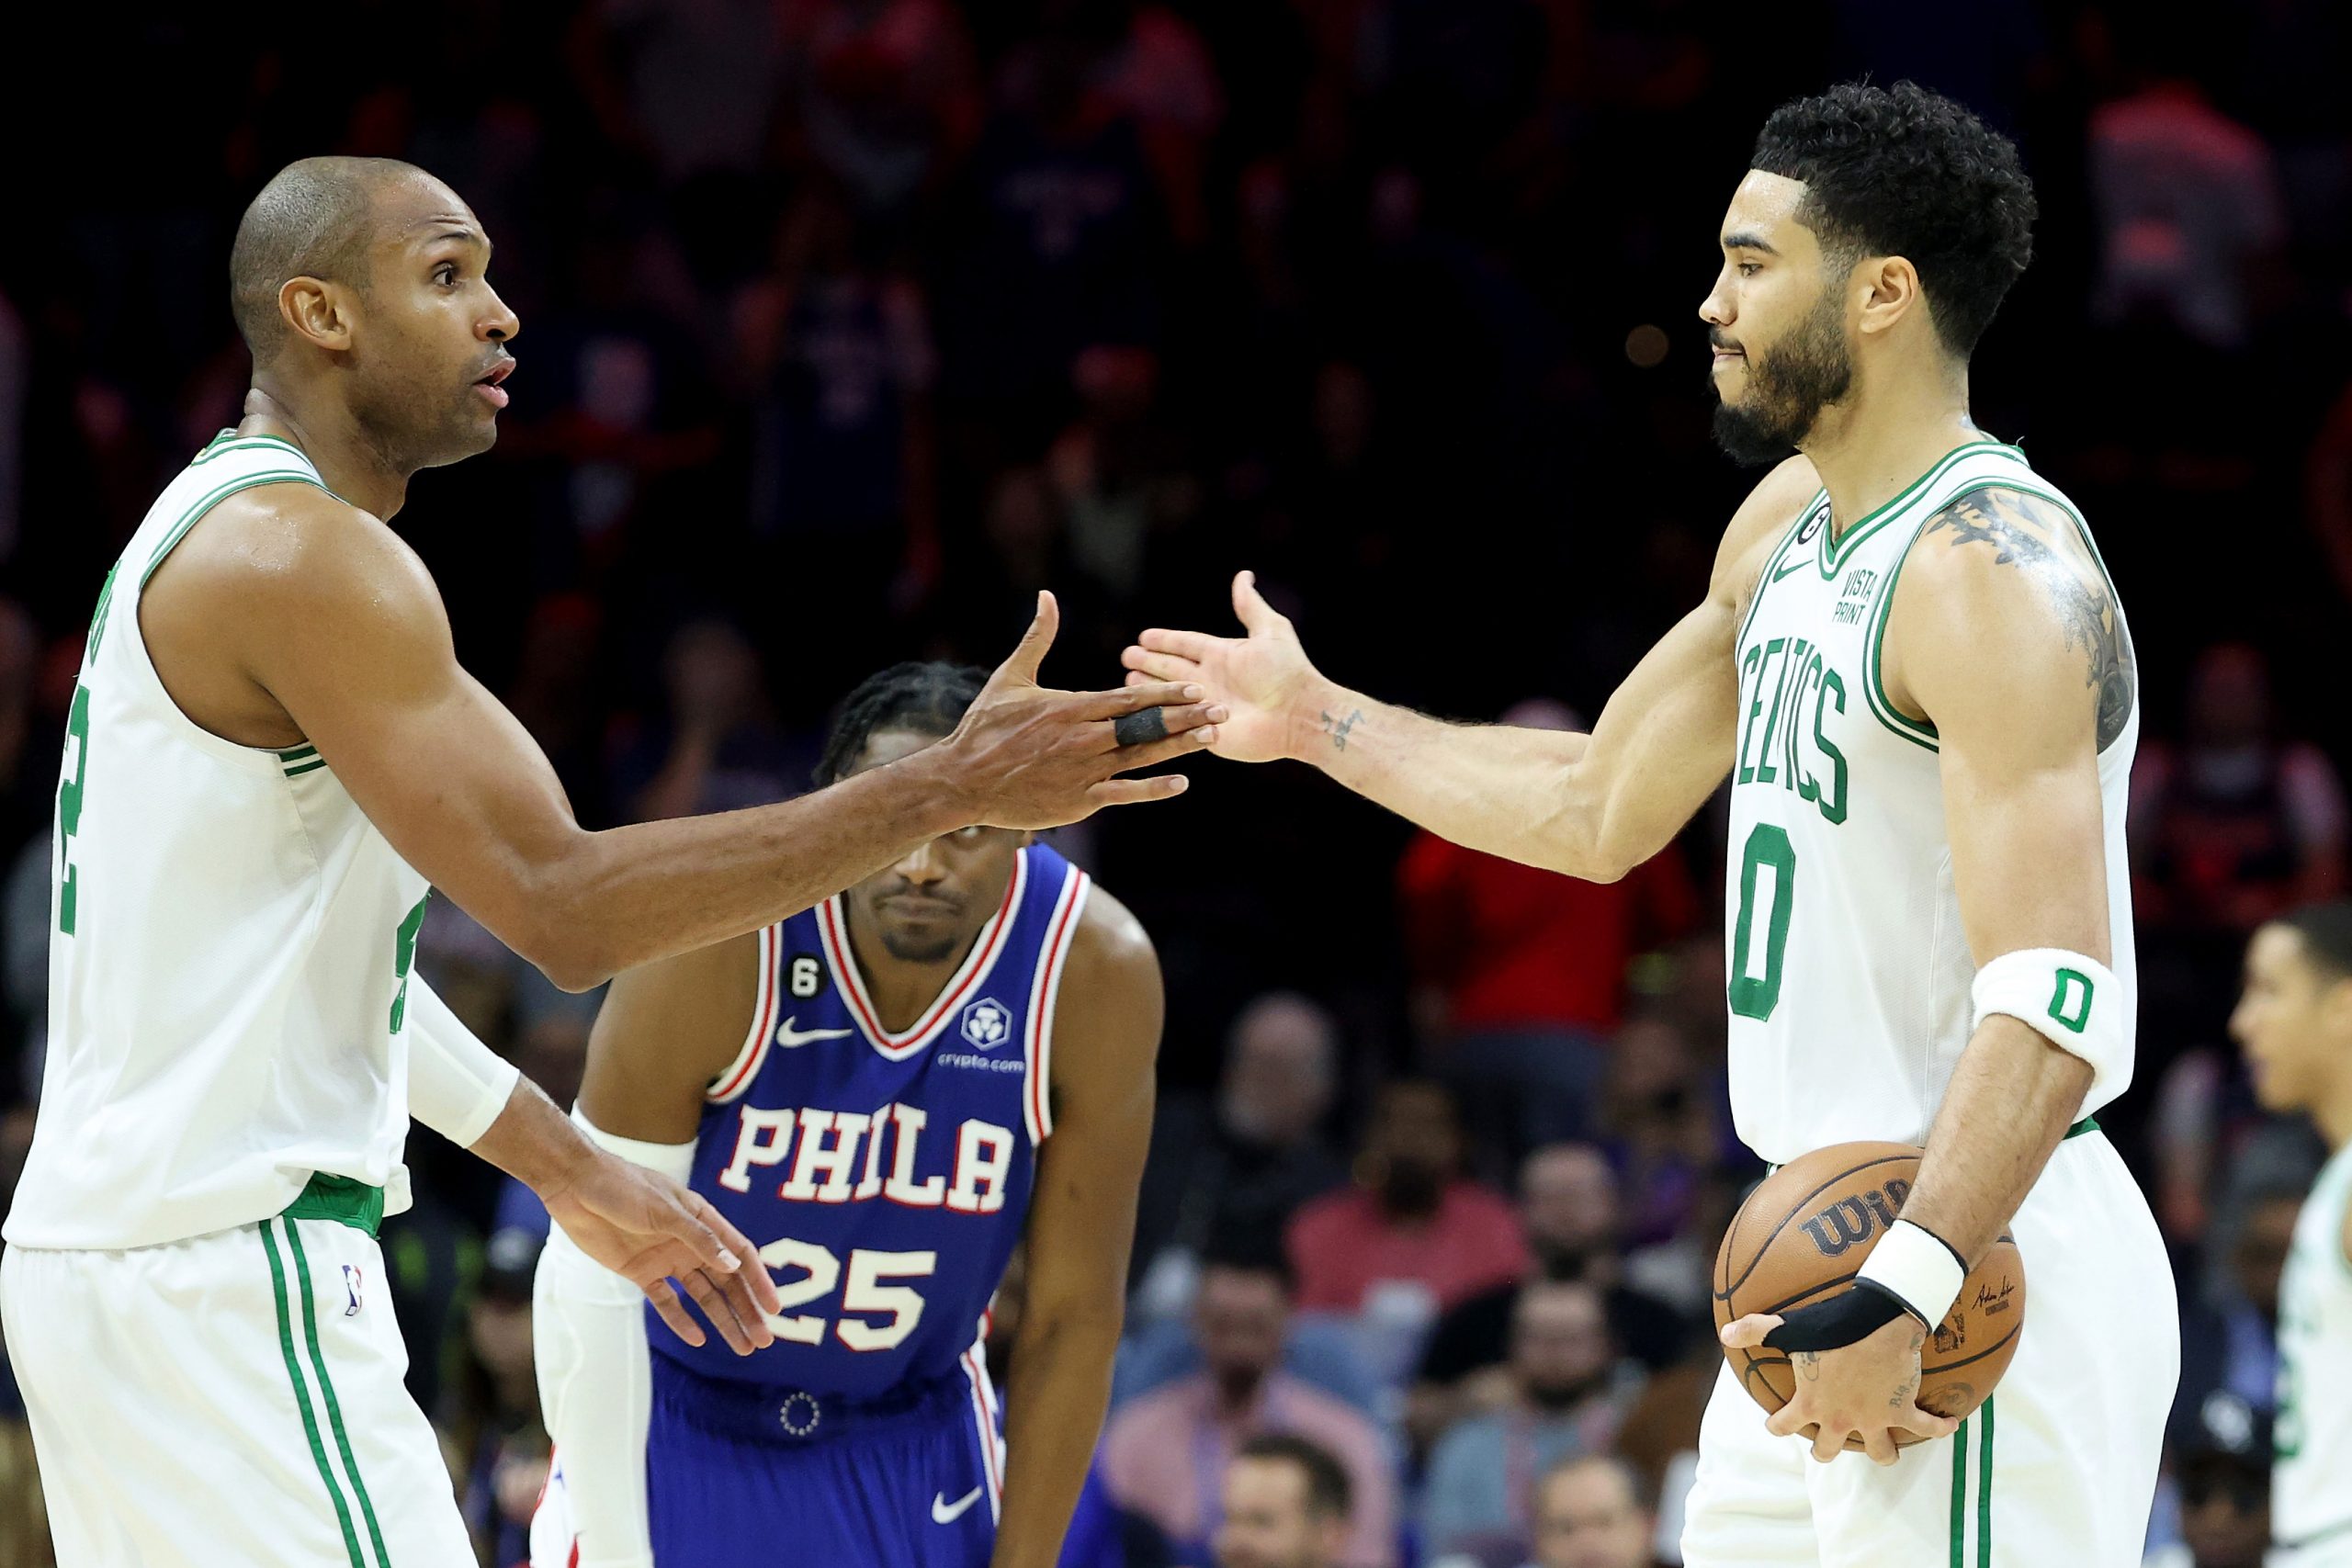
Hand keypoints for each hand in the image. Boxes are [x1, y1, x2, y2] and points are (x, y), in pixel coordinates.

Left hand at [539, 1151, 784, 1355]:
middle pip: (726, 1282)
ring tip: (741, 1347)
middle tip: (763, 1340)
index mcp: (703, 1219)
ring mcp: (666, 1258)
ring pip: (702, 1296)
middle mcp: (689, 1242)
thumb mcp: (665, 1210)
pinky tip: (698, 1339)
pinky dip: (681, 1320)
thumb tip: (733, 1266)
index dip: (759, 1282)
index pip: (740, 1255)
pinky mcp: (640, 1271)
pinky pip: (666, 1301)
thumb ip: (699, 1239)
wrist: (577, 1186)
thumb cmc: (624, 1187)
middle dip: (746, 1310)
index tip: (774, 1308)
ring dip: (722, 1320)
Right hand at [943, 592, 1225, 828]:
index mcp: (1071, 707)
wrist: (963, 780)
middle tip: (1220, 710)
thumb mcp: (1010, 676)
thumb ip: (1037, 637)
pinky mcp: (1079, 800)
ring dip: (1179, 748)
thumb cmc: (984, 726)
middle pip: (1143, 726)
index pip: (1127, 697)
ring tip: (1212, 738)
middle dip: (1185, 717)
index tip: (1195, 685)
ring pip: (1141, 758)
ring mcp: (1083, 771)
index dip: (1164, 691)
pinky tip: (1181, 782)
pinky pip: (1124, 793)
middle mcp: (1083, 738)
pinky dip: (1153, 788)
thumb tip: (1047, 596)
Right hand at [1120, 571, 1326, 763]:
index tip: (1143, 636)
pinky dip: (1158, 718)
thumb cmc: (1287, 672)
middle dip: (1148, 663)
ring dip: (1148, 689)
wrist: (1298, 714)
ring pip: (1169, 695)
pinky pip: (1177, 723)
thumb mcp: (1270, 631)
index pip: (1186, 645)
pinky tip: (1139, 713)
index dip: (1165, 641)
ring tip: (1127, 682)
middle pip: (1171, 669)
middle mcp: (1212, 680)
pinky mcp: (1207, 732)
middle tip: (1126, 656)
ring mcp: (1207, 707)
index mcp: (1222, 655)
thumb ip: (1250, 606)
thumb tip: (1243, 575)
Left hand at [1718, 1308, 1957, 1463]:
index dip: (1777, 1426)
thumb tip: (1725, 1333)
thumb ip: (1754, 1330)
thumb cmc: (1830, 1325)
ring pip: (1880, 1453)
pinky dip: (1937, 1428)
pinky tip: (1947, 1424)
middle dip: (1826, 1450)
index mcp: (1811, 1405)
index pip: (1784, 1427)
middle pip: (1830, 1451)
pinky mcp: (1904, 1412)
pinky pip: (1925, 1428)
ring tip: (1884, 1446)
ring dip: (1882, 1451)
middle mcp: (1841, 1420)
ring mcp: (1874, 1420)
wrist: (1877, 1321)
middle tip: (1827, 1442)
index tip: (1775, 1424)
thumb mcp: (1788, 1327)